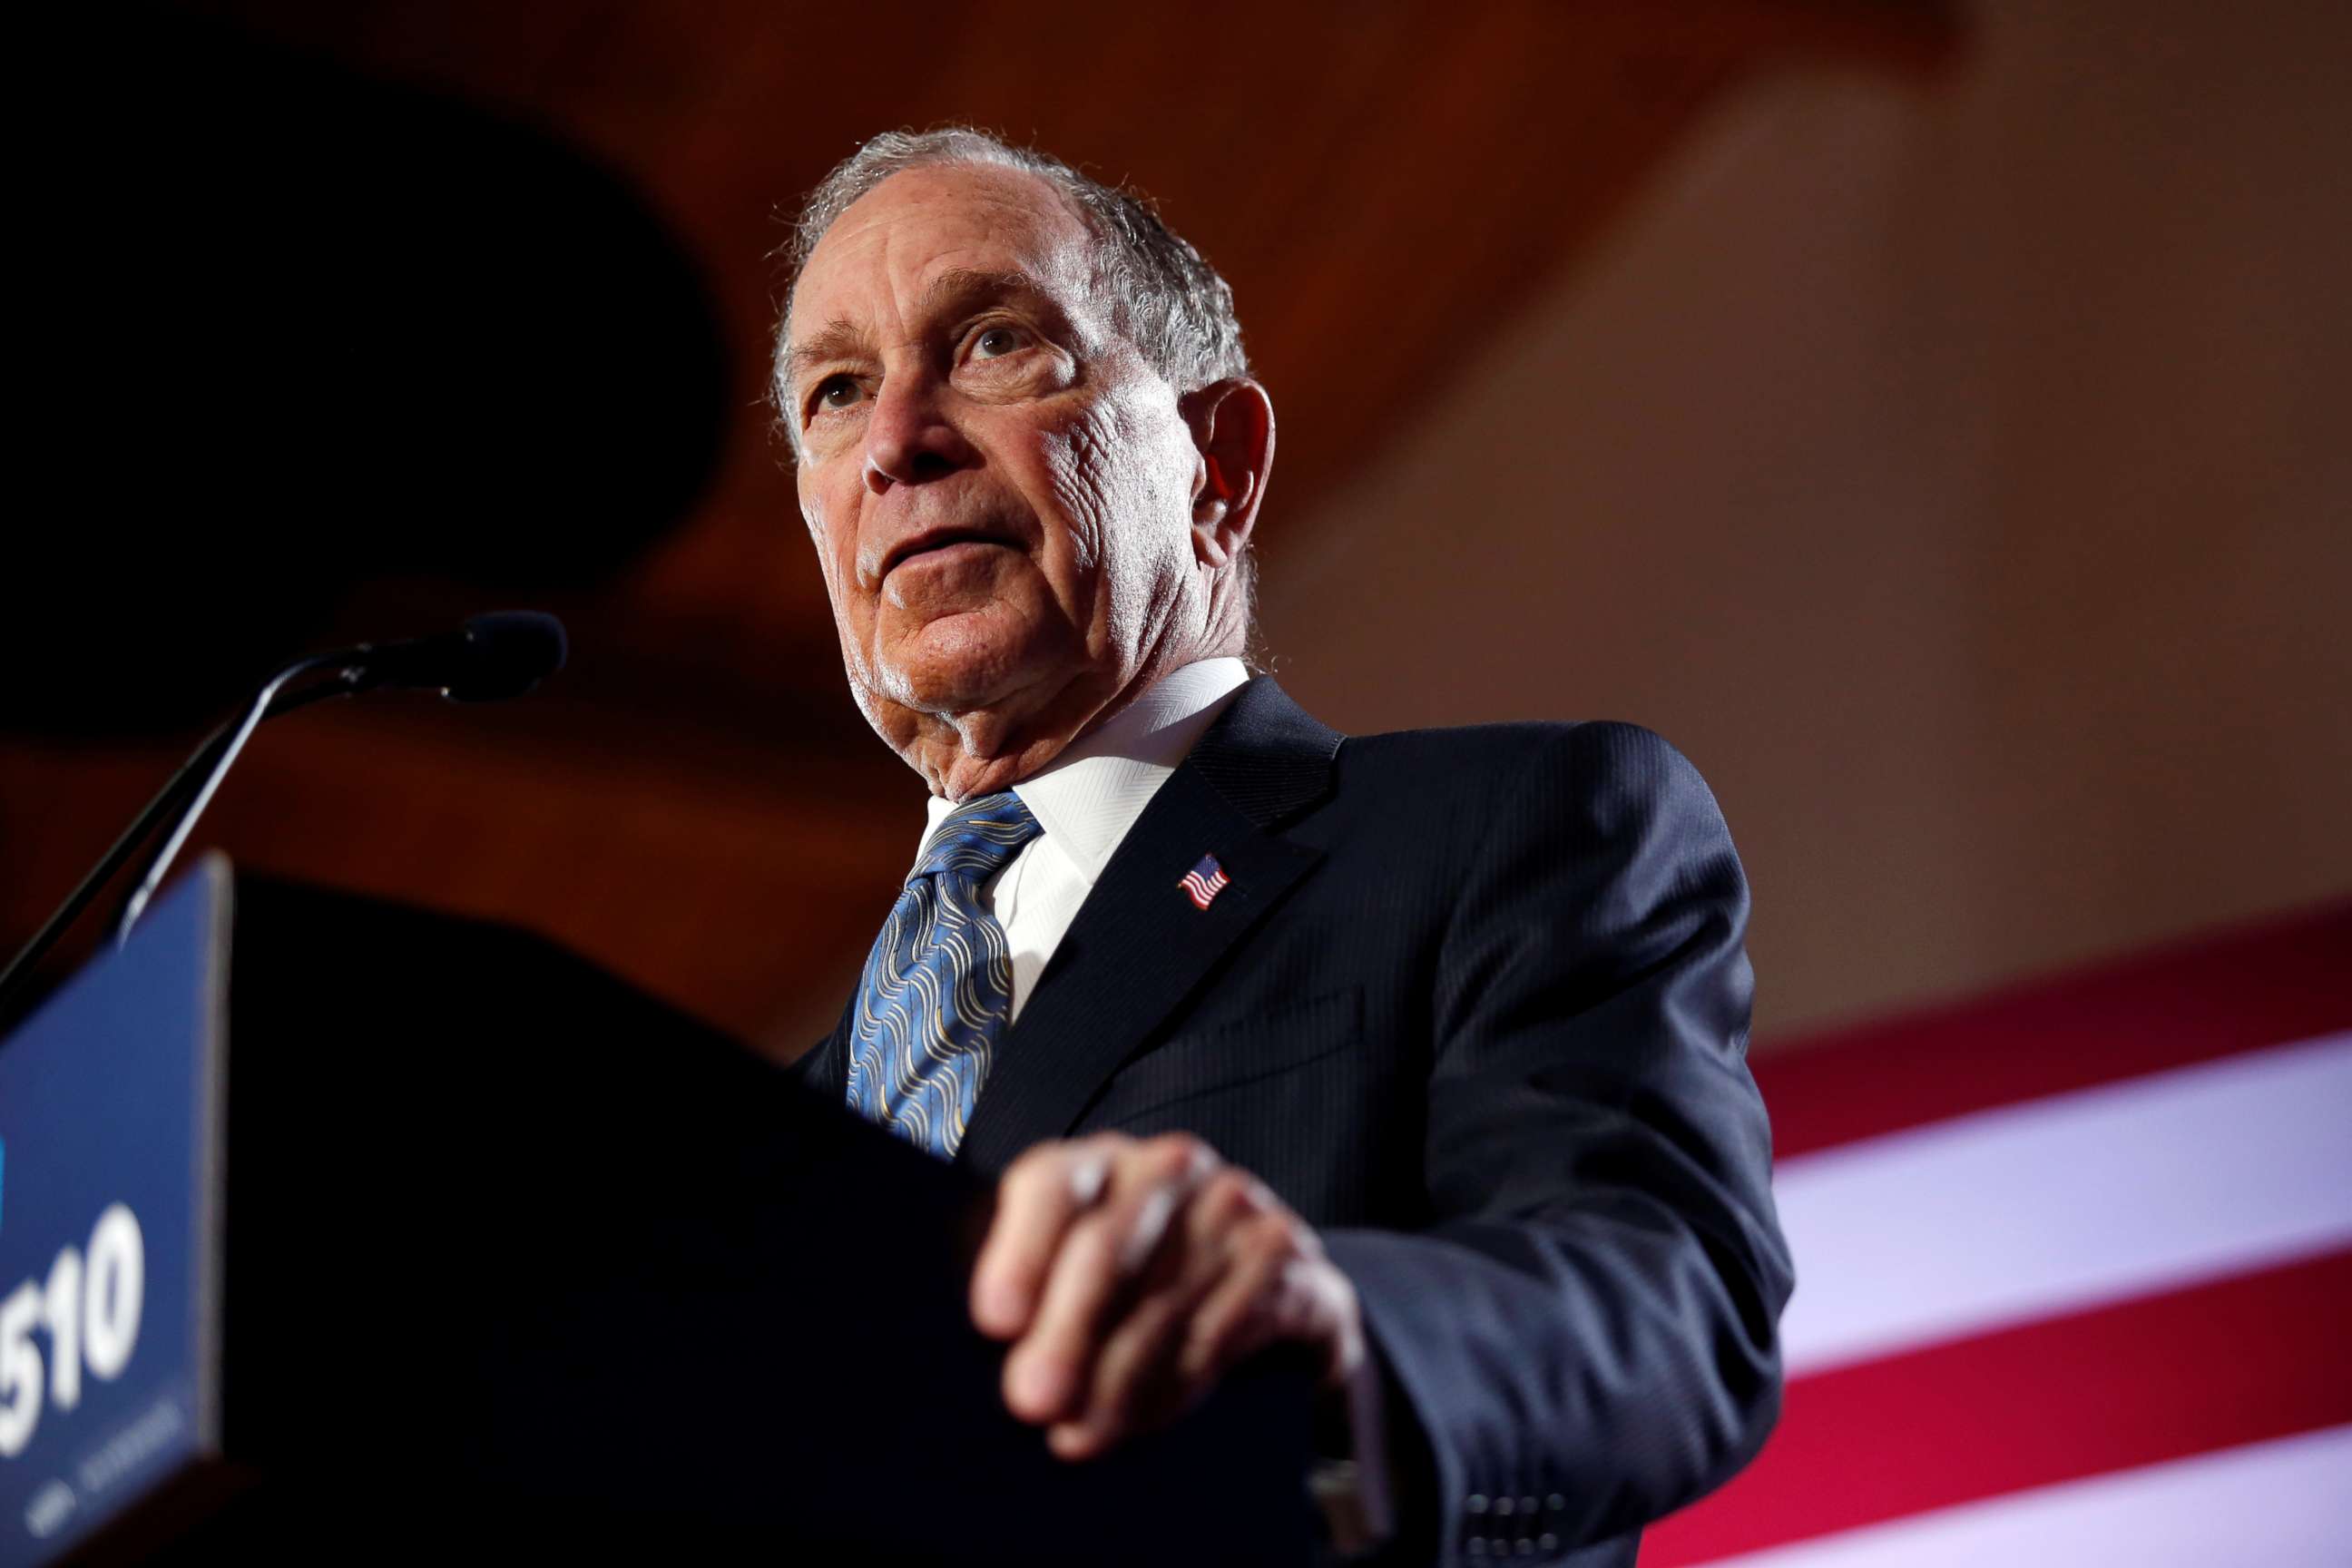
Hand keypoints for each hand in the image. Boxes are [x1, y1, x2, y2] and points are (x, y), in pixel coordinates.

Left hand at [970, 1131, 1365, 1459]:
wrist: (1267, 1292)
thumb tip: (996, 1351)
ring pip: (1164, 1296)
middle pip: (1104, 1246)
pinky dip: (1179, 1381)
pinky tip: (1146, 1418)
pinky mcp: (1280, 1249)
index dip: (1019, 1252)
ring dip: (1117, 1376)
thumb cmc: (1138, 1288)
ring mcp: (1231, 1202)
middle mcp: (1167, 1167)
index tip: (995, 1322)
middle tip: (1032, 1400)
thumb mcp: (1074, 1279)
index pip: (1049, 1184)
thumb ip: (1030, 1301)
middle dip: (1064, 1332)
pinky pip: (1226, 1322)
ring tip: (1080, 1433)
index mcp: (1098, 1163)